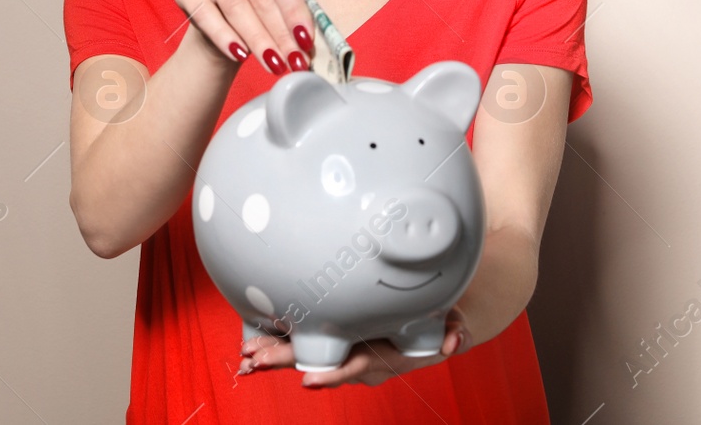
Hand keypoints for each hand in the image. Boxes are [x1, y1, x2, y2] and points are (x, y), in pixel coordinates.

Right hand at [171, 0, 316, 75]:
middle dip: (280, 32)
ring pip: (236, 6)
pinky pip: (205, 13)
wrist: (220, 14)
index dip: (295, 10)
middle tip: (294, 61)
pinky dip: (224, 37)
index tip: (306, 40)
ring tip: (273, 64)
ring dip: (258, 39)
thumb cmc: (257, 2)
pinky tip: (240, 55)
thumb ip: (293, 12)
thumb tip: (306, 42)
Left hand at [238, 308, 472, 387]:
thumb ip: (454, 331)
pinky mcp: (335, 336)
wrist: (431, 328)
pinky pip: (305, 342)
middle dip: (286, 362)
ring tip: (246, 357)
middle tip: (255, 363)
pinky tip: (252, 344)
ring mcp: (345, 348)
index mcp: (383, 355)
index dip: (333, 373)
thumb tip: (455, 342)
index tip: (309, 380)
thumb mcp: (451, 323)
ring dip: (276, 354)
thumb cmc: (438, 321)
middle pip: (320, 361)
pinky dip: (279, 342)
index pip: (355, 365)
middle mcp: (358, 356)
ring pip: (307, 353)